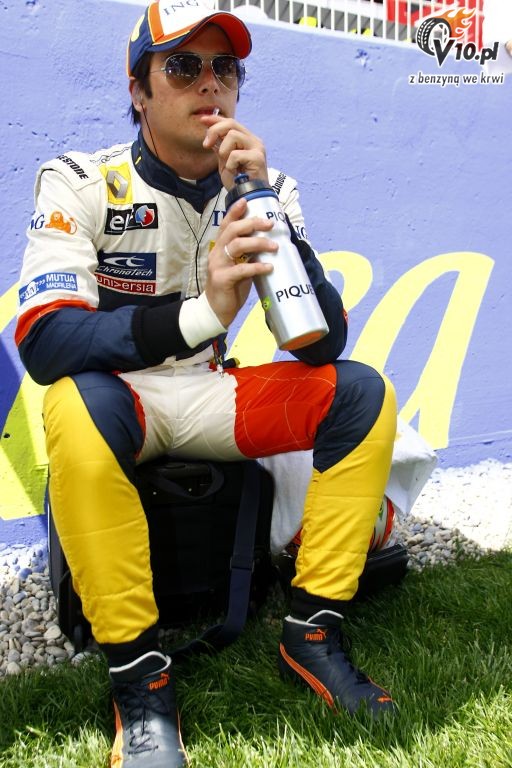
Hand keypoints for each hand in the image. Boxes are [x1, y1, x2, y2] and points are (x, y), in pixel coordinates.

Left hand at [200, 115, 268, 188]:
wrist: (247, 197)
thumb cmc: (238, 181)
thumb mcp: (224, 161)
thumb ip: (220, 147)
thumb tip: (210, 133)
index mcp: (246, 140)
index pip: (230, 122)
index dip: (215, 119)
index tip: (202, 120)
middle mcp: (253, 140)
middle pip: (231, 123)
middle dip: (214, 131)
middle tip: (206, 145)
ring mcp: (257, 148)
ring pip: (233, 135)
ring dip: (224, 151)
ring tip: (228, 165)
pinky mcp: (258, 158)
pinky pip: (235, 154)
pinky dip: (230, 164)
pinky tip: (235, 172)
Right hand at [205, 197, 275, 327]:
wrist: (216, 311)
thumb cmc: (230, 288)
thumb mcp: (239, 267)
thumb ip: (248, 256)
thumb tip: (268, 245)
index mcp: (220, 248)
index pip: (226, 225)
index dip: (235, 212)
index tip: (246, 201)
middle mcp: (216, 253)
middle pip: (232, 231)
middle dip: (252, 224)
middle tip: (270, 224)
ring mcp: (217, 266)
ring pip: (236, 245)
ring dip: (257, 243)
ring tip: (274, 247)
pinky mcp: (222, 279)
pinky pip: (241, 269)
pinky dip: (257, 267)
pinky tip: (269, 268)